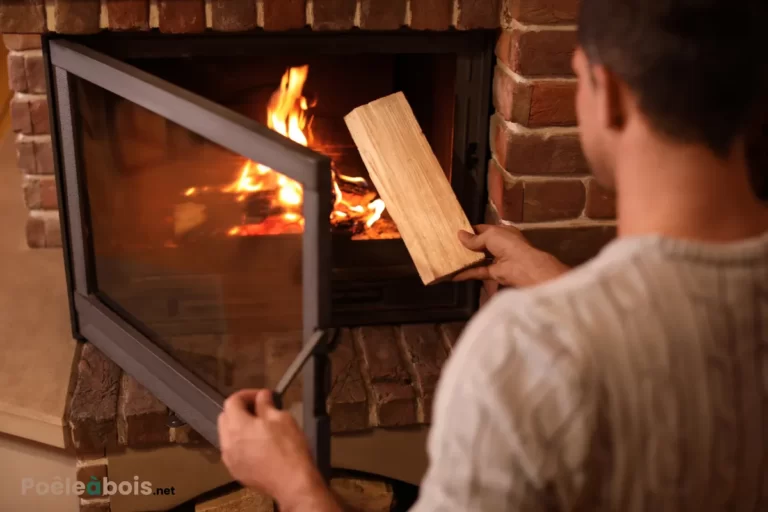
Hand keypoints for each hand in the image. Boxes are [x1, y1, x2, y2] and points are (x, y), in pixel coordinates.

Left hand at [218, 389, 339, 511]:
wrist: (292, 483)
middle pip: (225, 417)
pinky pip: (233, 452)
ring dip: (239, 427)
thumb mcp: (281, 419)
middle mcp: (228, 442)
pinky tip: (259, 446)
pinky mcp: (236, 472)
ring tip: (260, 428)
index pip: (232, 401)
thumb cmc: (289, 449)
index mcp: (237, 425)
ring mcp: (230, 459)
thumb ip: (266, 405)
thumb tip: (262, 396)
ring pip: (227, 436)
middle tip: (260, 409)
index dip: (247, 394)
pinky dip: (241, 444)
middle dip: (240, 410)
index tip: (262, 396)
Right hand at [454, 224, 569, 286]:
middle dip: (466, 245)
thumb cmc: (508, 244)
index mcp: (502, 232)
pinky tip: (453, 274)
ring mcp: (497, 260)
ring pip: (478, 259)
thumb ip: (474, 238)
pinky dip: (466, 274)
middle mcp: (499, 245)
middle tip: (449, 245)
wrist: (522, 266)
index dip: (471, 230)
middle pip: (480, 245)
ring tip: (449, 258)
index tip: (456, 232)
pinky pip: (477, 272)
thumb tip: (459, 235)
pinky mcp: (493, 274)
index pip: (483, 229)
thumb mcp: (490, 235)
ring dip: (466, 259)